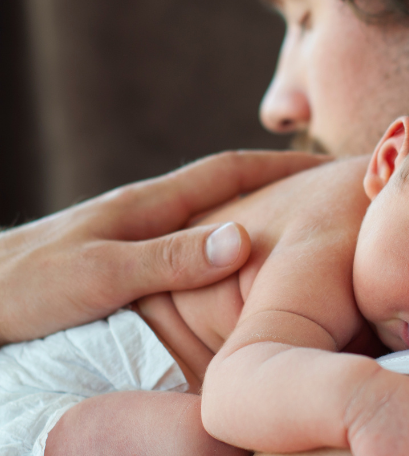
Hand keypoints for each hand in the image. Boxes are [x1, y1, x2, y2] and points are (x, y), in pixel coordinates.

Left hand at [0, 150, 327, 342]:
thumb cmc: (20, 287)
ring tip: (296, 234)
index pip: (231, 171)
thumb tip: (244, 240)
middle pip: (228, 187)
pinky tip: (235, 273)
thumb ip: (167, 258)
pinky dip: (224, 248)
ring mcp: (139, 234)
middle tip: (326, 198)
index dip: (283, 168)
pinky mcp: (127, 259)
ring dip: (256, 216)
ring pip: (212, 217)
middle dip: (280, 186)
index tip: (330, 169)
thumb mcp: (96, 273)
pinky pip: (191, 246)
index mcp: (149, 206)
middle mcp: (150, 213)